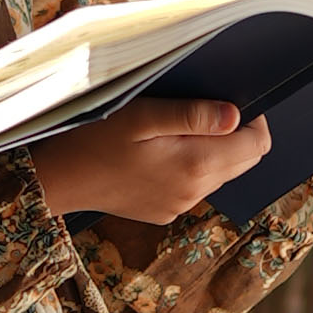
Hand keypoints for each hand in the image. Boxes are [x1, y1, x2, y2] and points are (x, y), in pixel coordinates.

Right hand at [31, 97, 273, 227]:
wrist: (56, 179)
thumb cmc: (92, 139)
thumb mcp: (140, 115)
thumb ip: (191, 115)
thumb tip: (236, 116)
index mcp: (195, 165)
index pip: (256, 146)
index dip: (253, 120)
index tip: (231, 101)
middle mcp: (194, 192)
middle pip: (243, 162)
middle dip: (234, 135)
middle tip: (200, 110)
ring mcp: (179, 205)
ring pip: (218, 174)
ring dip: (210, 151)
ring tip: (172, 129)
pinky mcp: (163, 211)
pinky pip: (193, 186)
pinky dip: (188, 167)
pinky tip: (156, 153)